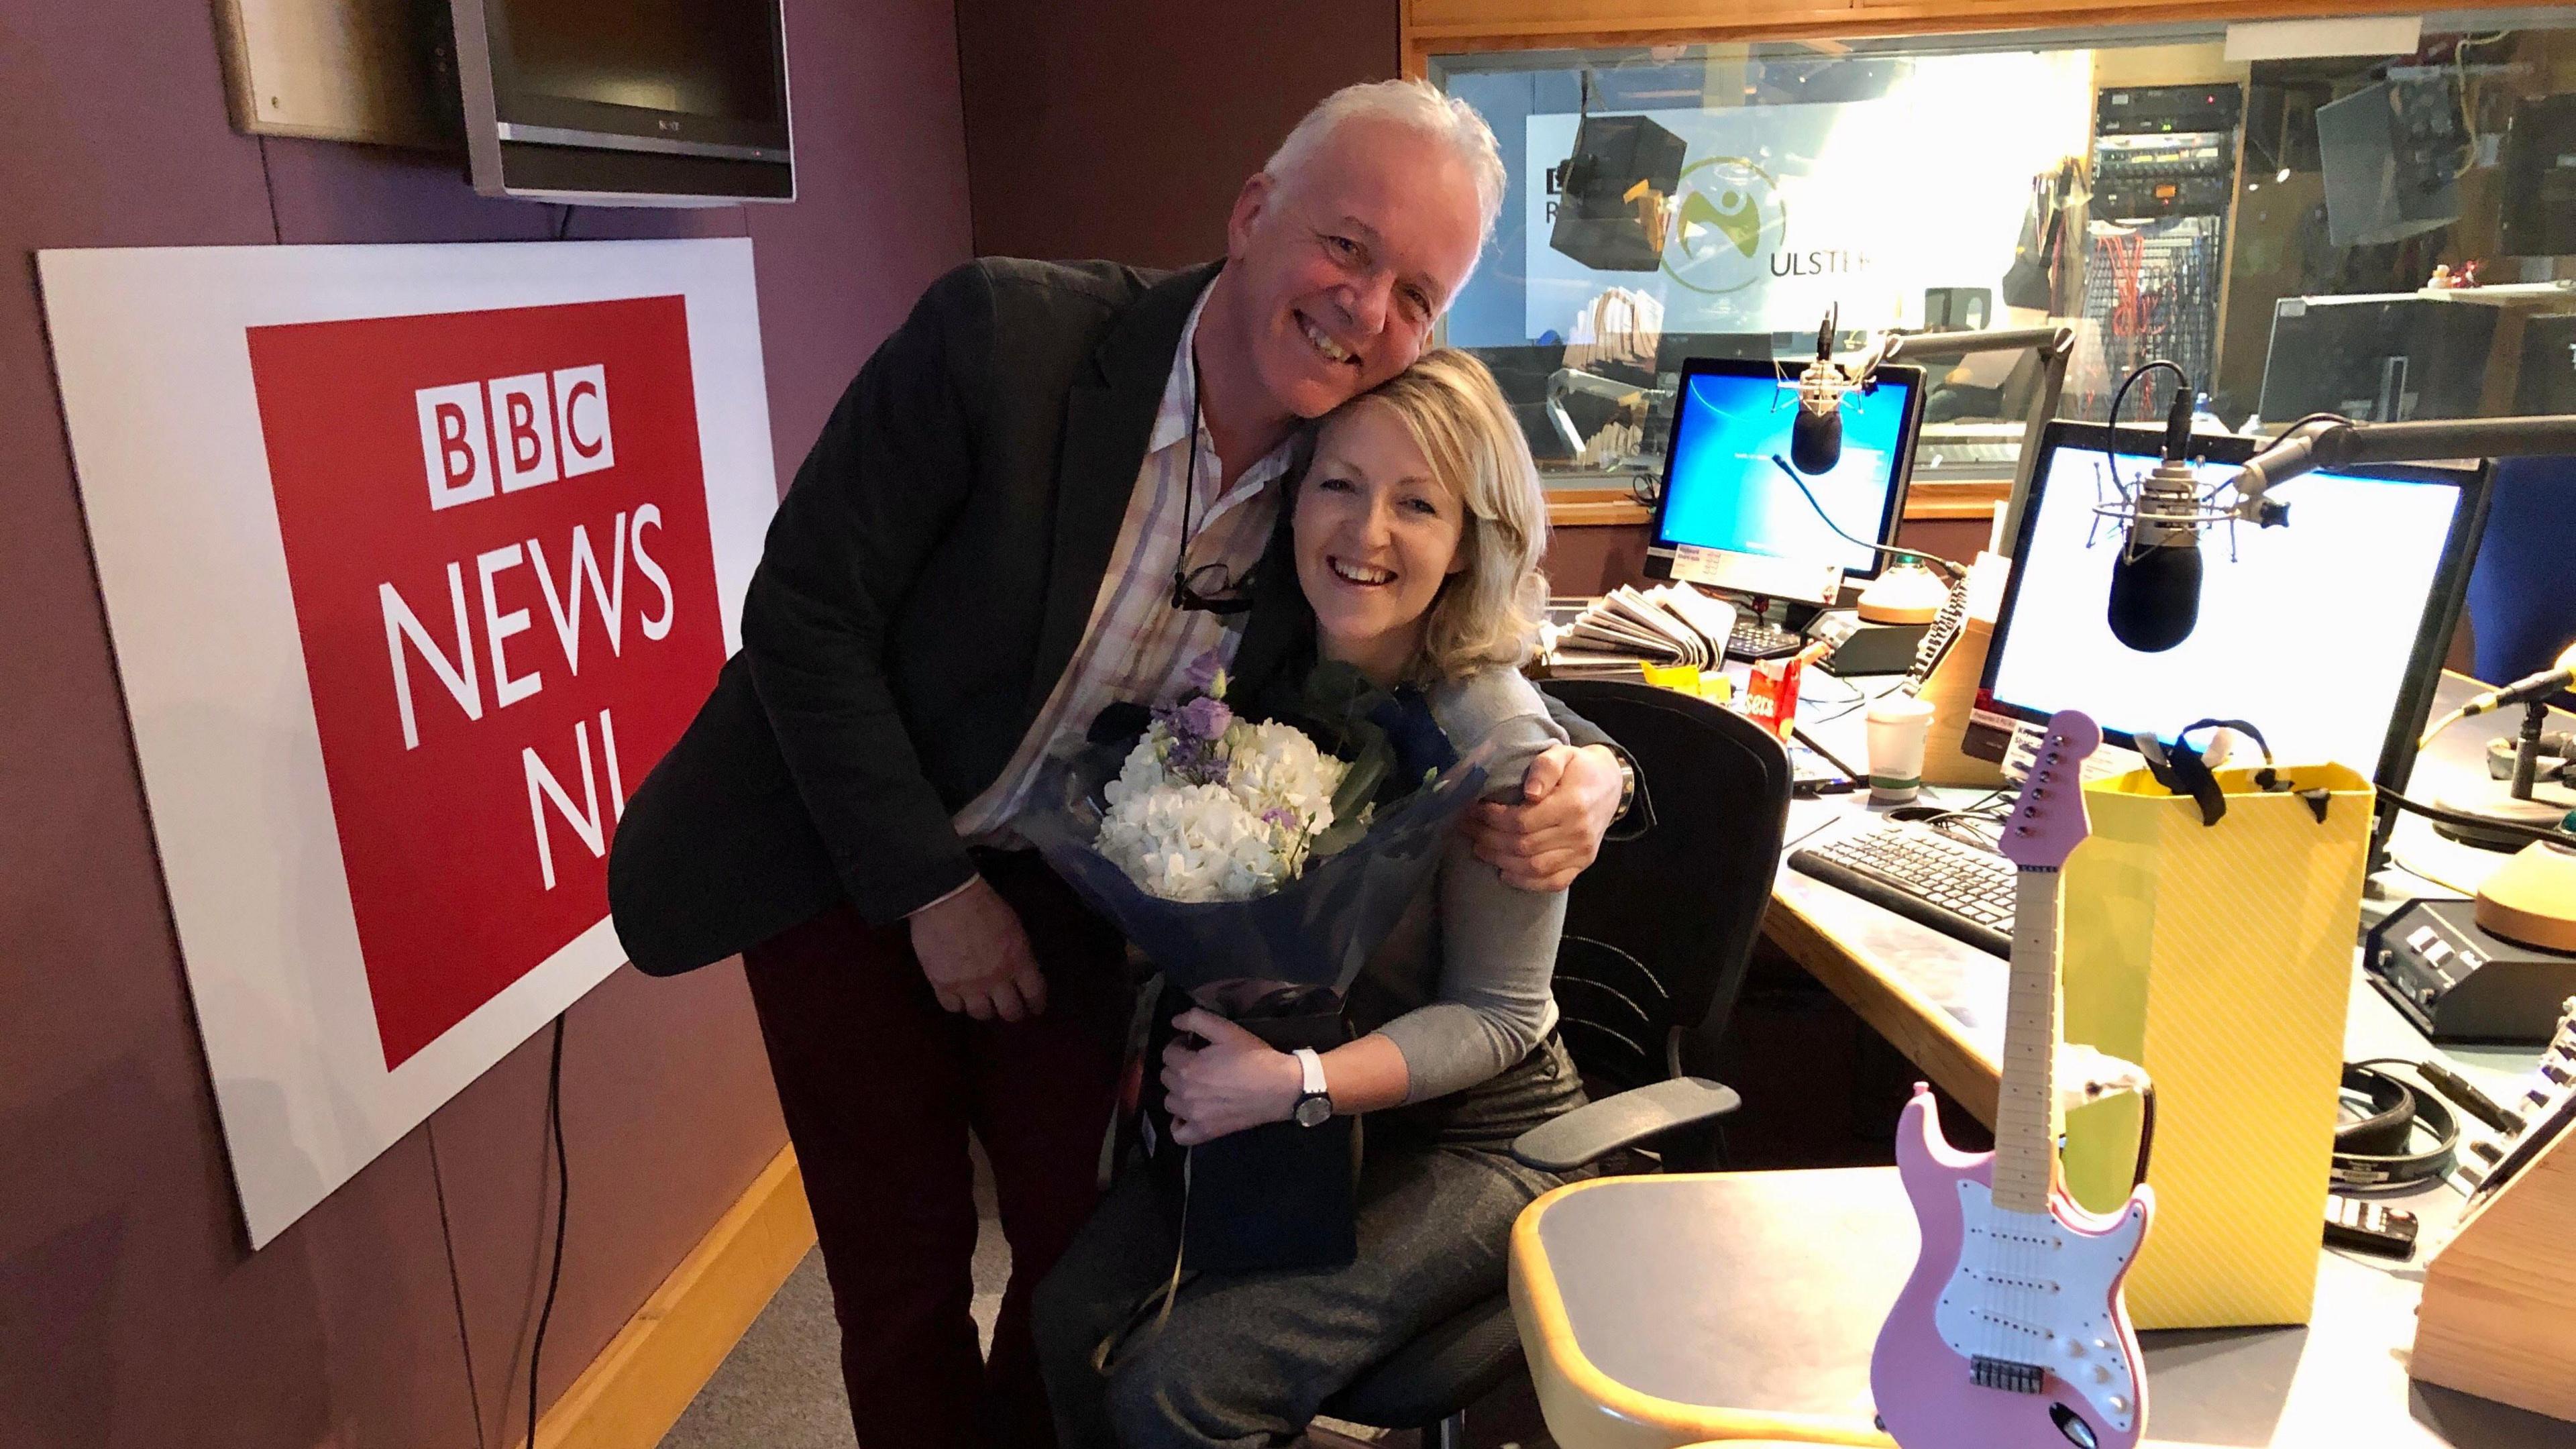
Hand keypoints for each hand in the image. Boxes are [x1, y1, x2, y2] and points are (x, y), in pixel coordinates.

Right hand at [906, 877, 1047, 1021]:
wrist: (947, 899)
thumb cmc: (983, 904)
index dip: (1036, 1003)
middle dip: (1013, 1012)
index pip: (1034, 993)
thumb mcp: (1014, 926)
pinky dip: (957, 1003)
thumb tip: (1020, 970)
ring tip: (982, 1003)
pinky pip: (953, 1007)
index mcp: (1018, 961)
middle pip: (1010, 1011)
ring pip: (981, 1013)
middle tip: (1010, 1010)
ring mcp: (969, 985)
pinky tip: (958, 997)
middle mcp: (997, 979)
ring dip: (985, 1009)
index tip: (1035, 1007)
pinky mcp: (943, 985)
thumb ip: (1019, 953)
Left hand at [1161, 1009, 1301, 1146]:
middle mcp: (1185, 1092)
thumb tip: (1174, 1021)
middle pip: (1166, 1077)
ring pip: (1170, 1101)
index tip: (1191, 1044)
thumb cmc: (1254, 1057)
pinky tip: (1188, 1114)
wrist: (1279, 1087)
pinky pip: (1178, 1134)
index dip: (1178, 1045)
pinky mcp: (1205, 1131)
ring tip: (1194, 1085)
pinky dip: (1179, 1124)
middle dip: (1177, 1066)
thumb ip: (1196, 1019)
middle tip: (1196, 1062)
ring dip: (1177, 1091)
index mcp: (1189, 1067)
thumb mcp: (1227, 1030)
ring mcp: (1193, 1115)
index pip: (1168, 1053)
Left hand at [1460, 743, 1621, 891]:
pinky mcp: (1582, 864)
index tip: (1474, 810)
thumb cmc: (1579, 768)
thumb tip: (1530, 792)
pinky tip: (1505, 873)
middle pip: (1523, 846)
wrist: (1611, 785)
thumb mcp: (1562, 755)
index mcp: (1572, 804)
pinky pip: (1553, 882)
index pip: (1522, 821)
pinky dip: (1526, 883)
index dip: (1493, 819)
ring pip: (1534, 867)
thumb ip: (1545, 767)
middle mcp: (1578, 832)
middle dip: (1489, 839)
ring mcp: (1582, 852)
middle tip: (1469, 829)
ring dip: (1501, 861)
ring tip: (1479, 848)